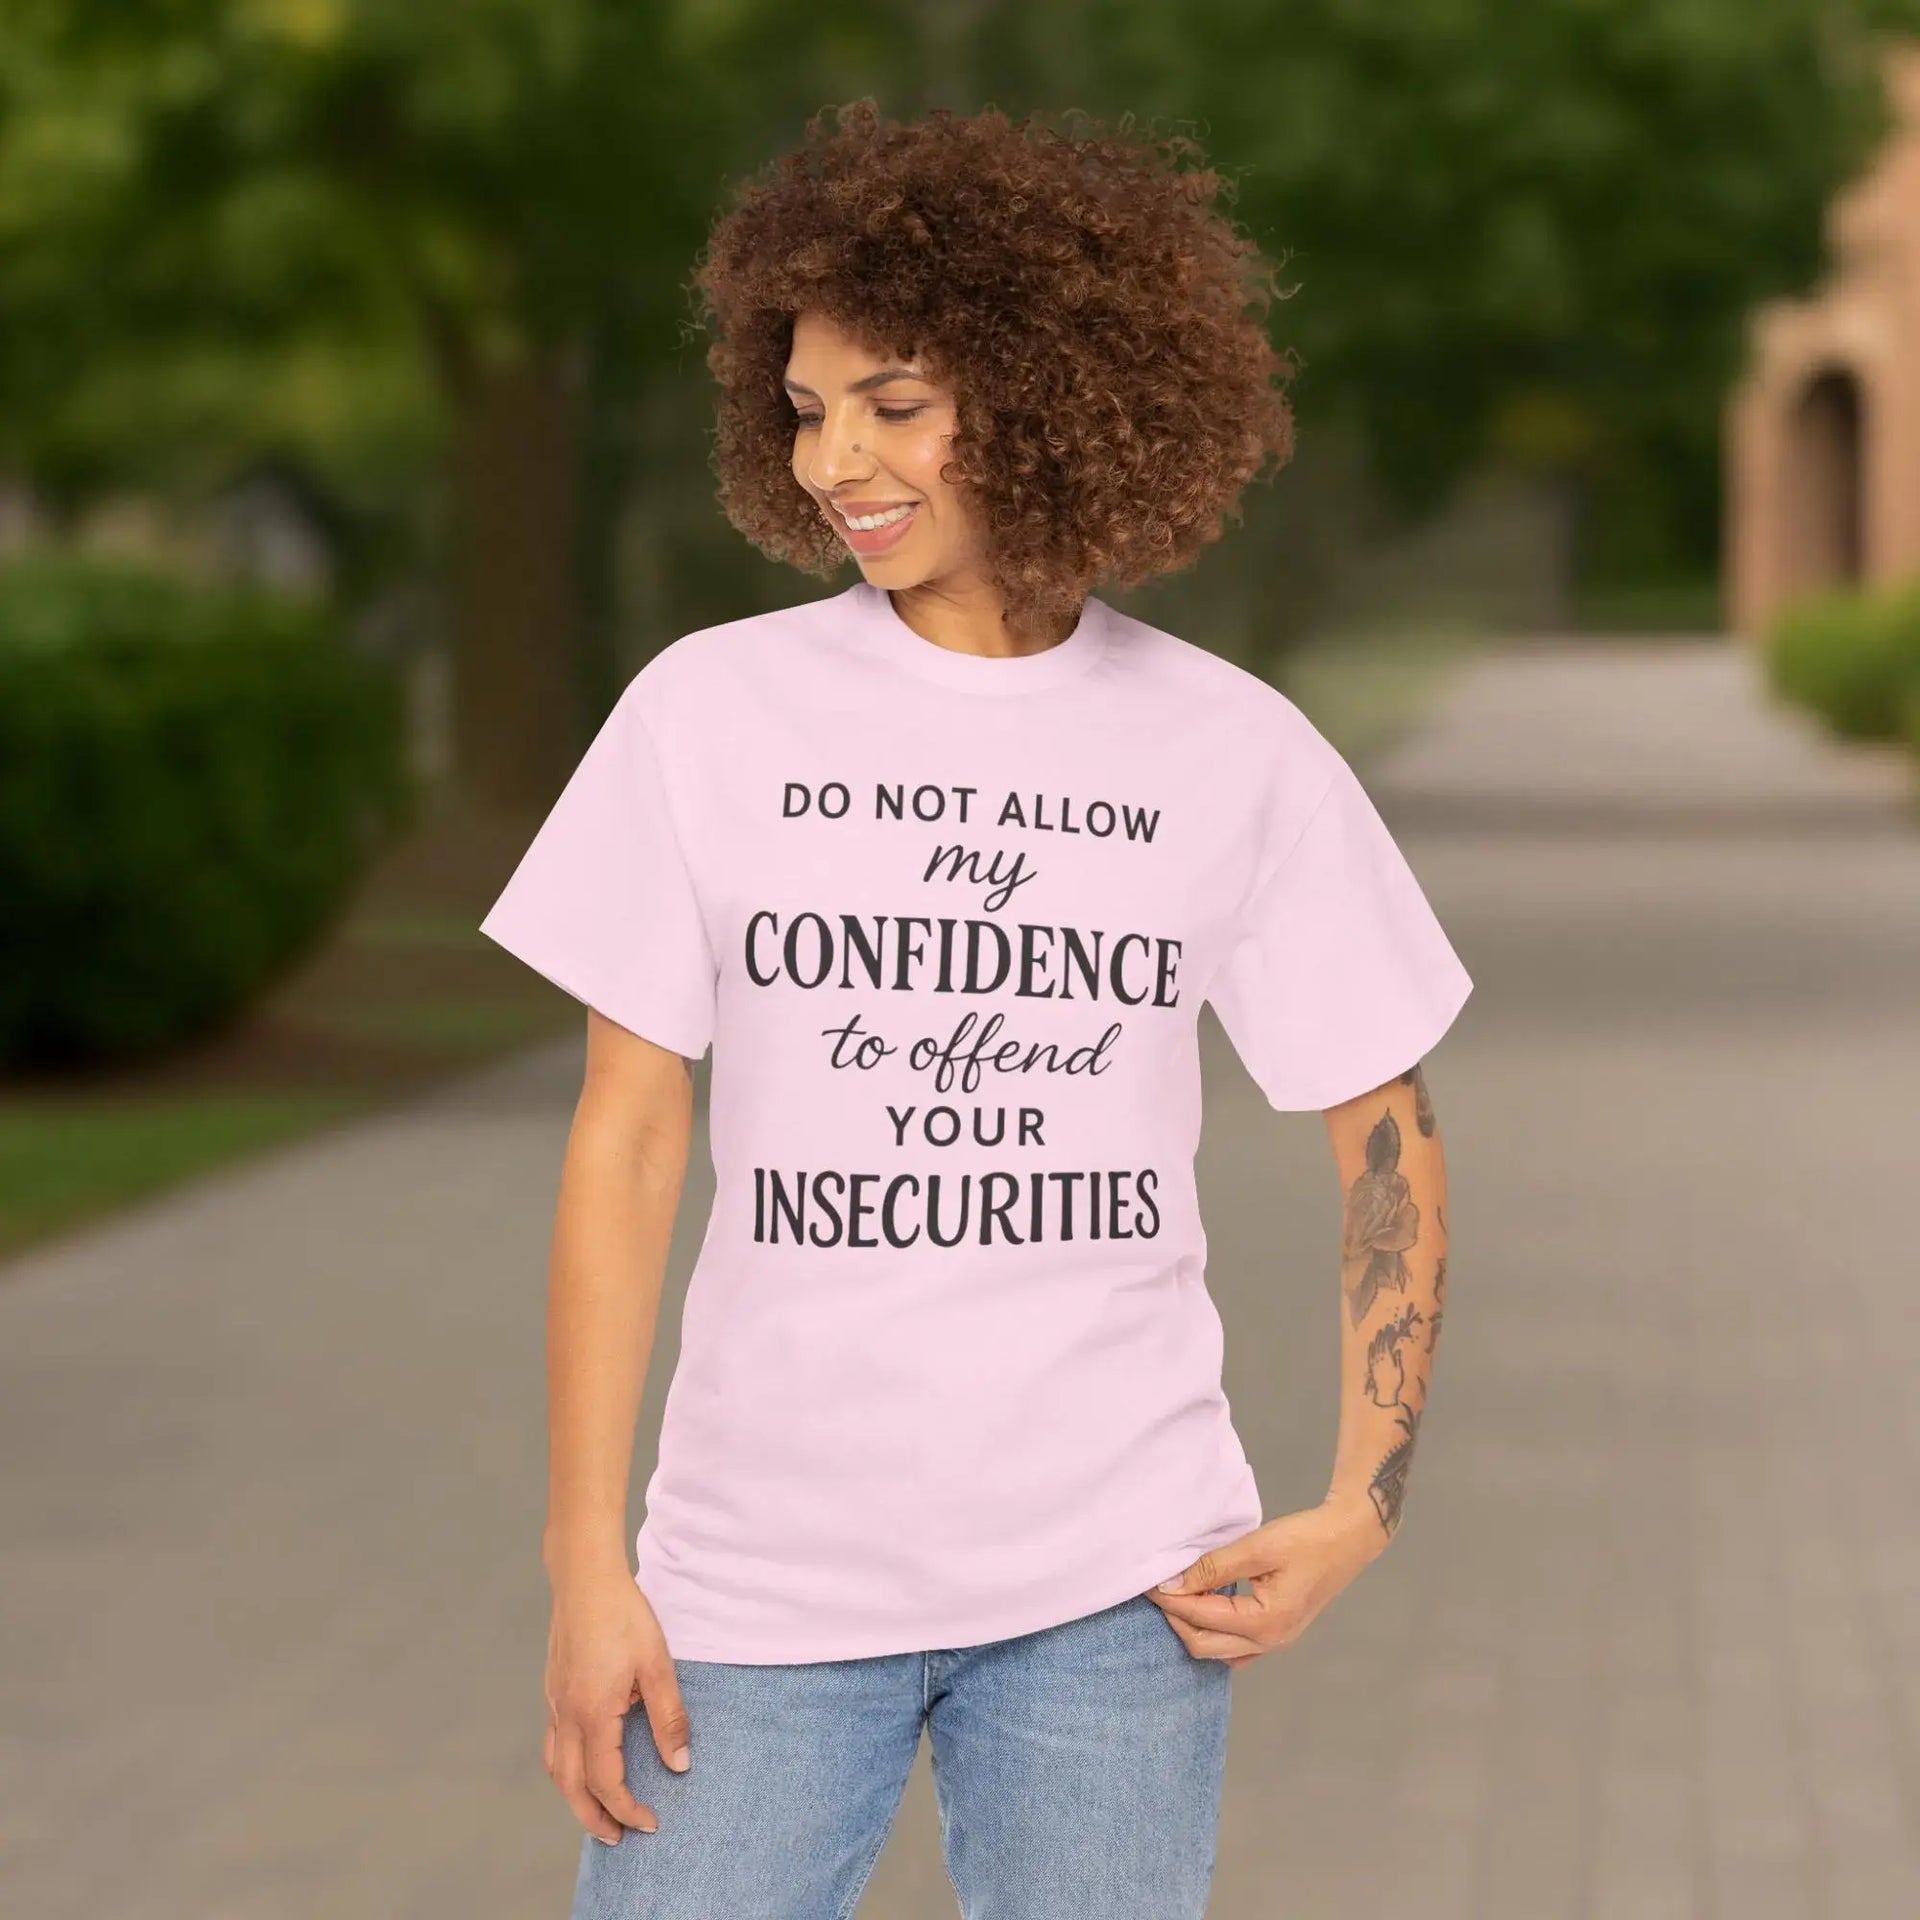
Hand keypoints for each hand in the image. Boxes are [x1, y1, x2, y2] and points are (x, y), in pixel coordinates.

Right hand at [543, 1569, 691, 1841]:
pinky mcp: (553, 1691)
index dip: (627, 1809)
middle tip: (618, 1839)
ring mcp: (555, 1703)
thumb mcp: (657, 1663)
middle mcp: (567, 1716)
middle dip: (594, 1819)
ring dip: (576, 1798)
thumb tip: (680, 1764)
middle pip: (572, 1788)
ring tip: (599, 1811)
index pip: (606, 1782)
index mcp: (593, 1714)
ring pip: (557, 1769)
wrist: (584, 1578)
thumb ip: (669, 1716)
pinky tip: (585, 1764)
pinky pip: (553, 1745)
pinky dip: (566, 1769)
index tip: (650, 1824)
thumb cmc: (623, 1615)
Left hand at [1144, 1498, 1387, 1667]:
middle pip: (1203, 1645)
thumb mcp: (1257, 1547)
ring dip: (1193, 1626)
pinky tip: (1205, 1605)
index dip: (1170, 1600)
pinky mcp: (1277, 1633)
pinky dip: (1213, 1630)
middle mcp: (1269, 1642)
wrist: (1348, 1539)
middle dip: (1176, 1618)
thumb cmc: (1307, 1539)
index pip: (1200, 1618)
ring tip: (1178, 1593)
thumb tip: (1174, 1583)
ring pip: (1217, 1650)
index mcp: (1264, 1623)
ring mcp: (1275, 1642)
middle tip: (1158, 1588)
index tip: (1147, 1582)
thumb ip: (1213, 1567)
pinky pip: (1234, 1646)